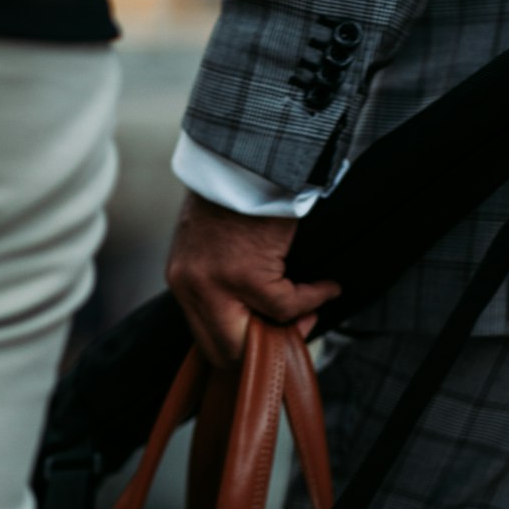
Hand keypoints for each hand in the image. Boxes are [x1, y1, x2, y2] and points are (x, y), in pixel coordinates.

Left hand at [165, 192, 340, 366]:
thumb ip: (221, 281)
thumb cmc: (239, 194)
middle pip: (224, 351)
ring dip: (294, 324)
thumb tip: (257, 319)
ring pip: (256, 336)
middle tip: (296, 330)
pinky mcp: (246, 275)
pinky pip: (285, 305)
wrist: (247, 157)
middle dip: (264, 349)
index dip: (243, 347)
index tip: (273, 335)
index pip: (205, 338)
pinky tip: (326, 286)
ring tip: (314, 307)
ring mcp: (215, 284)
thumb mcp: (213, 244)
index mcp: (182, 280)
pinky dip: (313, 297)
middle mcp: (191, 287)